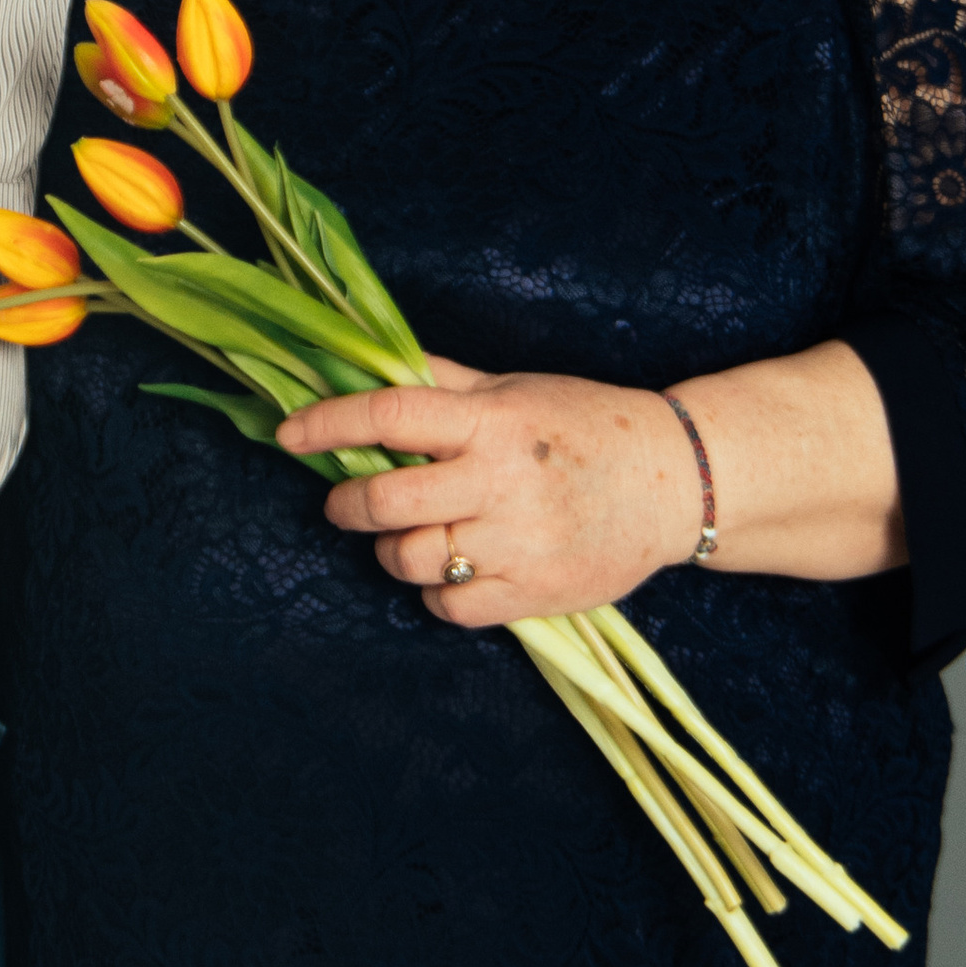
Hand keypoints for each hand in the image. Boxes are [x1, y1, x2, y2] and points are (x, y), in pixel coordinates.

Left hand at [278, 360, 703, 625]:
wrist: (676, 483)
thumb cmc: (585, 425)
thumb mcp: (515, 387)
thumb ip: (442, 381)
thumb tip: (367, 361)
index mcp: (493, 422)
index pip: (388, 416)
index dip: (327, 424)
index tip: (289, 434)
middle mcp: (500, 483)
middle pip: (385, 502)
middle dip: (346, 503)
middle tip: (346, 500)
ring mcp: (518, 543)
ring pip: (409, 558)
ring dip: (391, 548)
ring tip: (410, 533)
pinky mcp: (533, 592)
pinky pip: (448, 605)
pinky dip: (435, 589)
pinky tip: (452, 566)